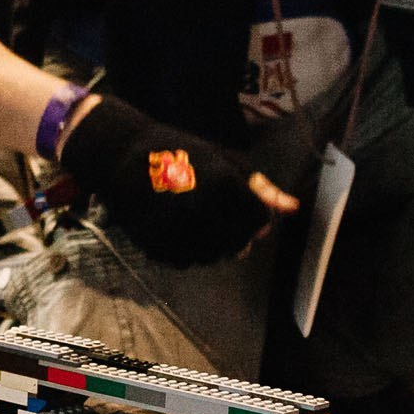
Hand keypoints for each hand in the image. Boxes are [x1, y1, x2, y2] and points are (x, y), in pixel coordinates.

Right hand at [57, 96, 297, 266]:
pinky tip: (179, 227)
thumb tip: (293, 208)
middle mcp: (202, 213)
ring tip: (199, 219)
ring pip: (214, 256)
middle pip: (239, 244)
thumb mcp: (223, 159)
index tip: (244, 205)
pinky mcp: (156, 247)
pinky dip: (189, 250)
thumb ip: (260, 188)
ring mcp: (177, 233)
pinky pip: (187, 261)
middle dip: (237, 233)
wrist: (120, 156)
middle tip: (220, 214)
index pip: (259, 222)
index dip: (256, 216)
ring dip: (215, 244)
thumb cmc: (178, 152)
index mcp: (223, 186)